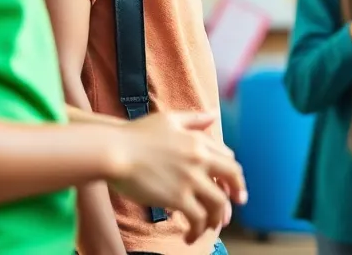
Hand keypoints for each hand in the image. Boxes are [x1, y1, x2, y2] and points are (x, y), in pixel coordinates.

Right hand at [109, 111, 246, 245]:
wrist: (114, 151)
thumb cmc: (136, 135)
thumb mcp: (169, 119)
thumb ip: (194, 119)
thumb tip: (214, 115)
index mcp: (199, 141)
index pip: (228, 158)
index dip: (231, 174)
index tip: (229, 185)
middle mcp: (200, 159)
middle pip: (232, 178)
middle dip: (237, 193)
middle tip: (234, 207)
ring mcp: (190, 179)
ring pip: (218, 203)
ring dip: (217, 218)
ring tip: (207, 227)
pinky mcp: (177, 198)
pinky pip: (198, 218)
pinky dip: (198, 229)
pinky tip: (189, 236)